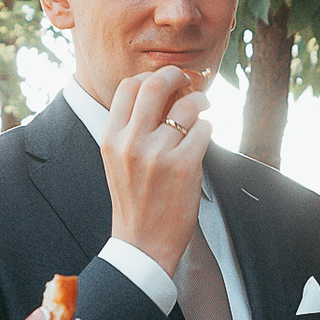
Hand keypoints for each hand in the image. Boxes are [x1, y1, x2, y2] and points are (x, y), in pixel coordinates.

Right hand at [102, 66, 211, 276]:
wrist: (142, 245)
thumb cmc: (135, 201)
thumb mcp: (118, 161)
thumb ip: (132, 129)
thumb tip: (164, 93)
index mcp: (111, 138)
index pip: (128, 87)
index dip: (151, 77)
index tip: (166, 81)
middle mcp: (131, 142)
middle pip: (155, 85)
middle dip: (176, 74)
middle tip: (189, 80)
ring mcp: (158, 154)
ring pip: (187, 106)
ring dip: (200, 101)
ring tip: (203, 108)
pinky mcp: (185, 167)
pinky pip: (204, 130)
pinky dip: (208, 128)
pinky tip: (203, 137)